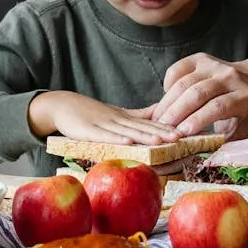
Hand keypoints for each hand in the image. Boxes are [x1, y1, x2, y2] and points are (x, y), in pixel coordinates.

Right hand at [28, 91, 180, 144]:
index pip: (149, 124)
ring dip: (144, 136)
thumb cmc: (91, 113)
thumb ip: (139, 115)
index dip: (166, 128)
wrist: (63, 106)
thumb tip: (162, 111)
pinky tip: (128, 142)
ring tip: (161, 140)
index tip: (184, 132)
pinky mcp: (89, 131)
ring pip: (127, 131)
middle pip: (142, 127)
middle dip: (161, 133)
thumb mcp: (118, 113)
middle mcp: (117, 120)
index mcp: (125, 118)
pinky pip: (104, 136)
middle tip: (180, 137)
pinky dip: (116, 139)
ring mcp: (103, 125)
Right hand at [150, 54, 247, 139]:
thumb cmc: (245, 113)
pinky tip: (166, 100)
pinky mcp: (200, 58)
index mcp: (244, 96)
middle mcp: (229, 77)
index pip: (218, 106)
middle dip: (176, 112)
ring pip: (184, 82)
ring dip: (167, 102)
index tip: (181, 134)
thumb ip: (224, 143)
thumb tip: (202, 159)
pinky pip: (178, 69)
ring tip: (157, 120)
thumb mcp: (242, 130)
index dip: (198, 119)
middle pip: (197, 93)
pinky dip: (168, 84)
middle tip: (161, 130)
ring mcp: (214, 65)